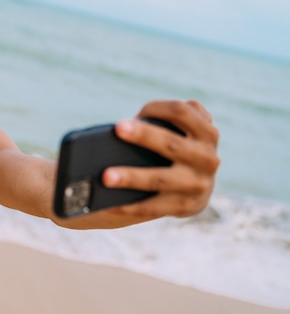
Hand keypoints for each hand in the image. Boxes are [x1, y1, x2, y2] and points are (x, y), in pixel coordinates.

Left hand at [103, 100, 219, 218]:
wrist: (198, 188)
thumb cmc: (179, 149)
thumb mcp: (186, 131)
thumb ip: (172, 120)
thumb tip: (123, 127)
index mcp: (206, 133)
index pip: (182, 111)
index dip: (158, 107)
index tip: (136, 113)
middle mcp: (206, 158)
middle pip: (171, 142)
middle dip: (143, 135)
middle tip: (117, 129)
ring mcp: (198, 184)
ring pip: (160, 178)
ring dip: (132, 177)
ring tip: (106, 176)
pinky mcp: (186, 206)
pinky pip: (154, 206)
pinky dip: (130, 205)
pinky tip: (110, 205)